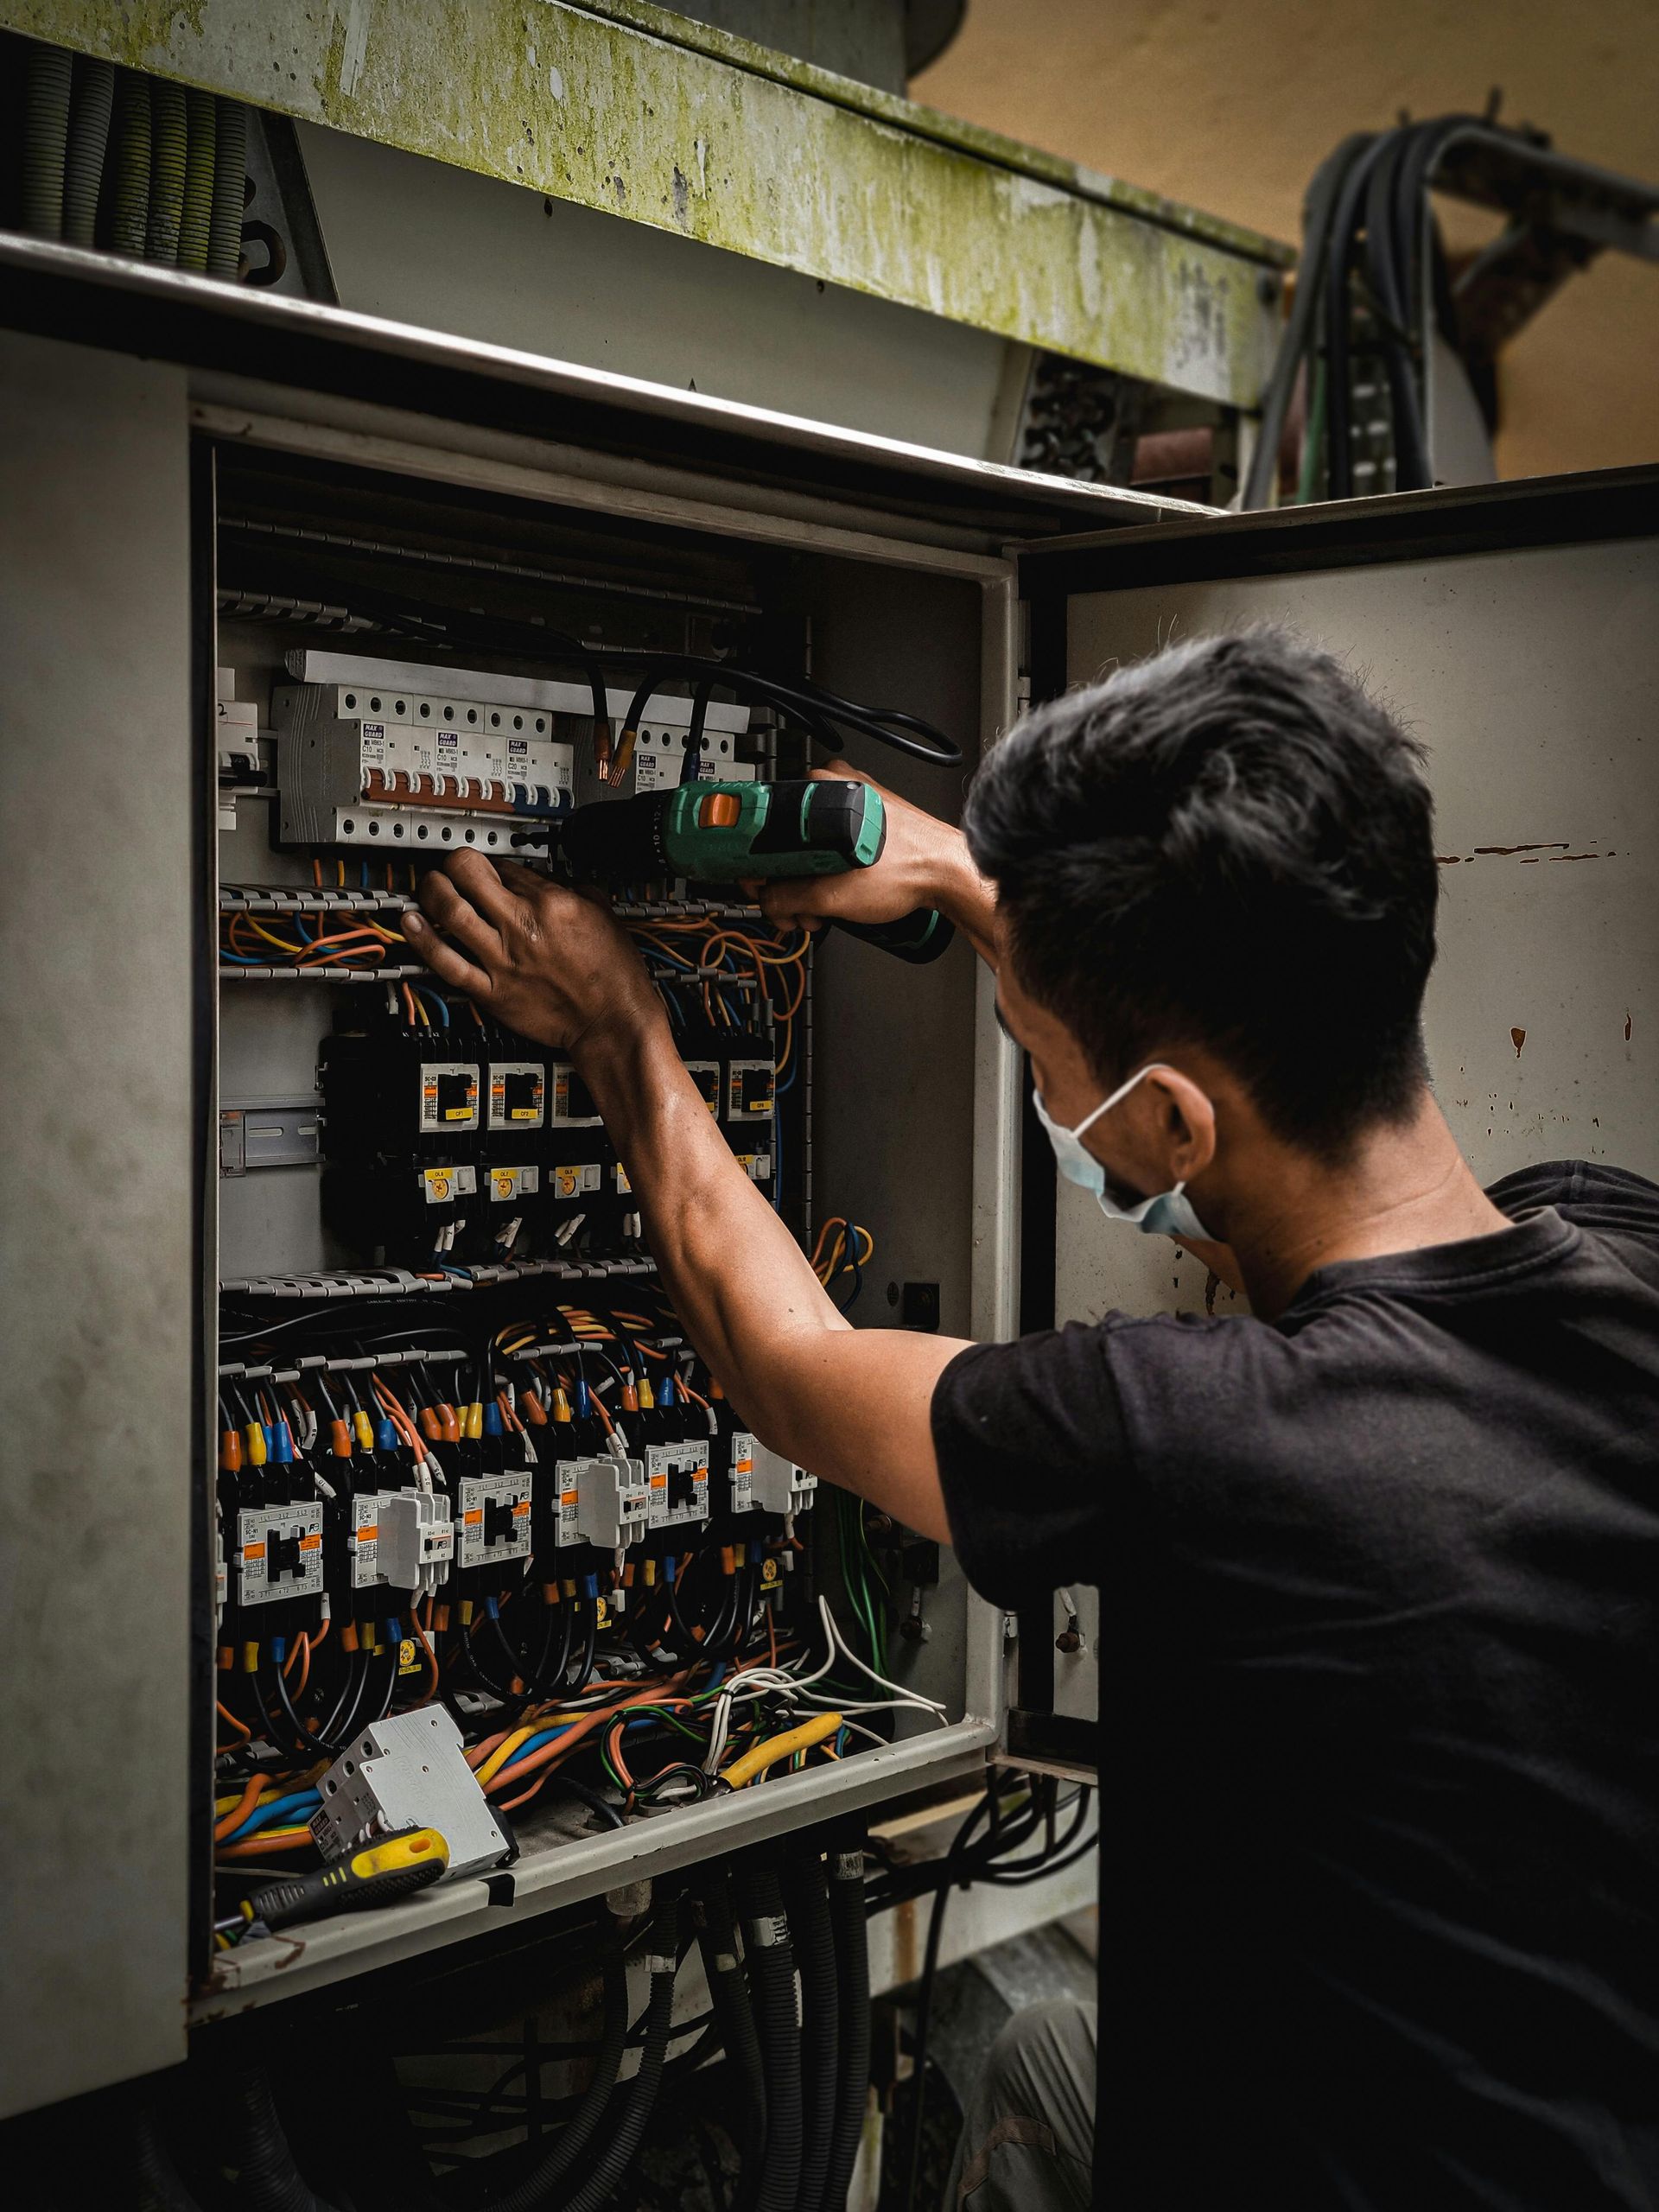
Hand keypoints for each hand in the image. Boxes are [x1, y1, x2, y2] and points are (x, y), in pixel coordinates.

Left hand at [400, 853, 664, 1056]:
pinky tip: (410, 923)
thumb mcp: (604, 915)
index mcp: (552, 904)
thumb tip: (557, 880)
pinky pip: (447, 963)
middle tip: (450, 868)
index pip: (505, 866)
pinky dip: (423, 940)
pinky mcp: (492, 991)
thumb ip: (578, 891)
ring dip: (431, 892)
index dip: (493, 863)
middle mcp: (522, 927)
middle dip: (453, 864)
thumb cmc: (614, 977)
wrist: (613, 1022)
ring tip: (428, 887)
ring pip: (450, 912)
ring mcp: (503, 960)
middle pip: (468, 875)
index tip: (490, 870)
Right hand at [754, 768, 986, 939]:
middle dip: (787, 885)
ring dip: (808, 883)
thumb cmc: (909, 869)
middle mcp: (836, 785)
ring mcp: (855, 798)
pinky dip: (829, 870)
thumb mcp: (832, 894)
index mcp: (819, 789)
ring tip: (820, 910)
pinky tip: (836, 895)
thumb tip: (766, 901)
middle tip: (796, 911)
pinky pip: (833, 844)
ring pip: (811, 845)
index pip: (764, 827)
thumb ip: (786, 899)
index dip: (759, 870)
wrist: (950, 873)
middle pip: (787, 840)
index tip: (763, 892)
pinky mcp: (870, 815)